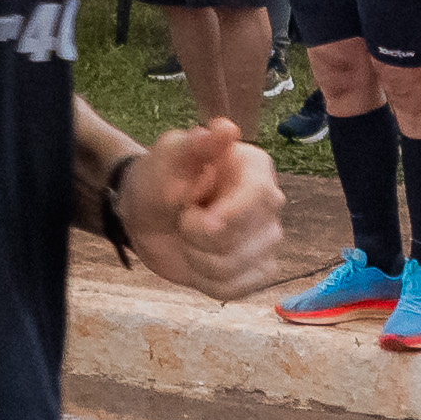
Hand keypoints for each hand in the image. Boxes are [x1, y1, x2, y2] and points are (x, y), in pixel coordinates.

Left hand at [118, 120, 280, 300]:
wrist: (149, 215)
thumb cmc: (160, 179)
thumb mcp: (166, 159)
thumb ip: (193, 147)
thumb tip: (225, 129)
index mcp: (255, 168)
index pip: (258, 196)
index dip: (224, 215)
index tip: (188, 214)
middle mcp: (270, 203)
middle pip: (242, 240)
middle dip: (196, 237)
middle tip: (183, 218)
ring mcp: (268, 239)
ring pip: (234, 268)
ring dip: (197, 259)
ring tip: (189, 238)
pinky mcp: (258, 270)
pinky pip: (235, 290)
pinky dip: (205, 281)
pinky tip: (198, 260)